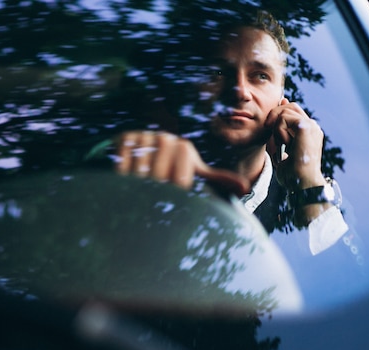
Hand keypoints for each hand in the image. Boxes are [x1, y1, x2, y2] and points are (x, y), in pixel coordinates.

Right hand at [114, 130, 248, 196]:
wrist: (140, 151)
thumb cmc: (169, 167)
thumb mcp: (192, 172)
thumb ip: (217, 179)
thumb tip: (245, 188)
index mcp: (184, 149)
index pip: (180, 180)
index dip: (173, 190)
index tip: (169, 193)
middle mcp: (166, 140)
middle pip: (159, 176)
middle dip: (154, 188)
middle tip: (151, 192)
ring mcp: (145, 137)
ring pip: (141, 170)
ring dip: (138, 182)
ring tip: (139, 186)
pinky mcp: (126, 138)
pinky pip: (124, 162)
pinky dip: (123, 173)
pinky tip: (125, 176)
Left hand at [265, 98, 325, 189]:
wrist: (302, 185)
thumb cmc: (292, 176)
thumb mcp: (280, 152)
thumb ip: (277, 137)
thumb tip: (271, 122)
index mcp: (309, 133)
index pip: (294, 112)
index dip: (280, 111)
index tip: (269, 122)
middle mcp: (312, 127)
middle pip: (291, 106)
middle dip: (275, 114)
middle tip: (267, 129)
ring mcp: (311, 126)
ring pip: (286, 111)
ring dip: (276, 127)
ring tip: (281, 144)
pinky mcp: (306, 127)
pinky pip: (285, 118)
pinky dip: (279, 130)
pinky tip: (284, 143)